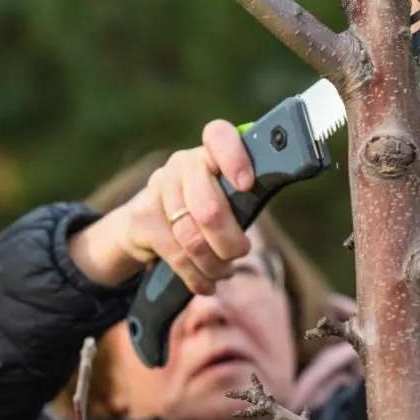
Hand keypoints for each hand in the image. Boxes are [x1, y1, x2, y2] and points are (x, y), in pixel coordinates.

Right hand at [69, 120, 252, 292]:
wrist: (144, 224)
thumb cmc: (200, 210)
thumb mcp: (225, 197)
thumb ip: (244, 194)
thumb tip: (275, 184)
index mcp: (209, 152)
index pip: (219, 136)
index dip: (234, 159)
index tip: (246, 185)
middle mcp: (182, 164)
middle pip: (210, 208)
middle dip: (229, 242)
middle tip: (240, 253)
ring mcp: (159, 188)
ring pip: (193, 238)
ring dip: (214, 264)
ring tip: (223, 272)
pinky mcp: (143, 216)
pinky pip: (176, 254)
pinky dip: (196, 276)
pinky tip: (206, 283)